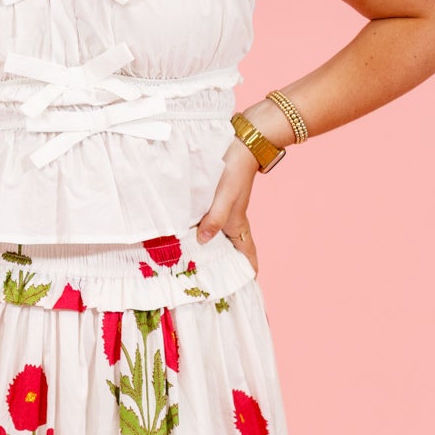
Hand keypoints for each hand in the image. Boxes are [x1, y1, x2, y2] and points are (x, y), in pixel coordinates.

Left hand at [194, 139, 258, 272]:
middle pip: (232, 254)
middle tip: (206, 285)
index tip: (239, 290)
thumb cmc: (234, 171)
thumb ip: (214, 219)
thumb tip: (203, 240)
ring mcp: (225, 214)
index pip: (249, 257)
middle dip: (224, 269)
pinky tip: (186, 238)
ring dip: (211, 253)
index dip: (246, 274)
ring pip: (220, 241)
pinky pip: (210, 226)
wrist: (240, 145)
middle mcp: (233, 224)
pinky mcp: (216, 204)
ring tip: (191, 268)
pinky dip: (202, 236)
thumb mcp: (224, 197)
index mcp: (239, 226)